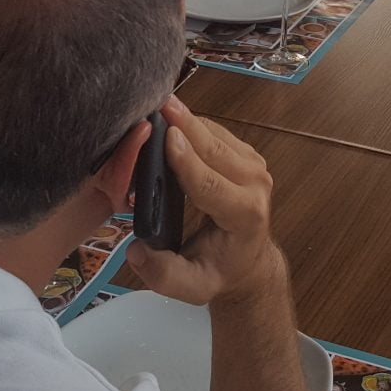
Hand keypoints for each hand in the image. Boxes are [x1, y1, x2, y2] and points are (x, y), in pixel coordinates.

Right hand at [128, 97, 284, 304]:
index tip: (168, 136)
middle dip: (184, 124)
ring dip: (185, 120)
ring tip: (155, 106)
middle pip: (214, 148)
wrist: (249, 263)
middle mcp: (255, 185)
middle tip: (155, 103)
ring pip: (215, 133)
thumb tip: (136, 250)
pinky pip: (216, 131)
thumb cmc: (218, 272)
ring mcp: (254, 166)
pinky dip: (191, 123)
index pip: (212, 184)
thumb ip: (163, 275)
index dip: (188, 160)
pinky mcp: (247, 154)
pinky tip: (169, 118)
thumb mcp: (192, 287)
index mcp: (244, 216)